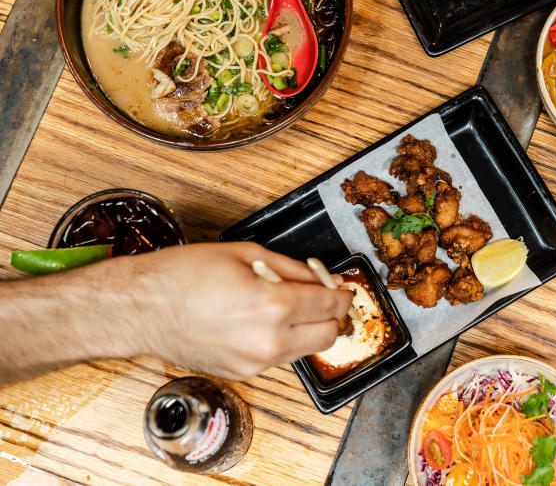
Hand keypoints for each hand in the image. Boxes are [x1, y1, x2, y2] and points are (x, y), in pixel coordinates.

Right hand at [127, 242, 353, 380]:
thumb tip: (323, 277)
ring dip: (306, 329)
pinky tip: (259, 321)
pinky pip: (277, 359)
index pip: (331, 306)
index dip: (342, 294)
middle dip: (330, 315)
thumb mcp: (245, 254)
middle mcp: (268, 341)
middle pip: (328, 336)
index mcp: (273, 306)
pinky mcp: (241, 374)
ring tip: (281, 305)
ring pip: (305, 351)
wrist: (140, 309)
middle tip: (319, 297)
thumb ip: (292, 269)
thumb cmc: (183, 276)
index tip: (342, 288)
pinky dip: (280, 341)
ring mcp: (254, 363)